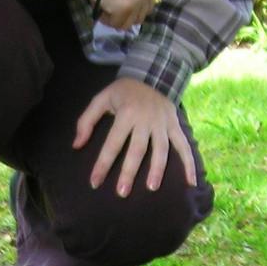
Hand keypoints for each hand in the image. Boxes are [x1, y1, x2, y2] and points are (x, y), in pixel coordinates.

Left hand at [73, 77, 196, 197]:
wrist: (153, 73)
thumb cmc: (123, 91)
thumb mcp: (101, 99)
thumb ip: (86, 121)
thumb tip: (76, 145)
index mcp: (126, 114)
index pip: (112, 143)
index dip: (103, 164)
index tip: (95, 182)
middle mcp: (145, 119)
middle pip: (137, 149)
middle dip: (129, 172)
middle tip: (122, 193)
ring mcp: (162, 123)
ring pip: (161, 149)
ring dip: (157, 169)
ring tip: (151, 188)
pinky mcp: (175, 125)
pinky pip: (183, 146)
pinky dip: (189, 163)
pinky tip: (190, 182)